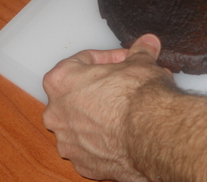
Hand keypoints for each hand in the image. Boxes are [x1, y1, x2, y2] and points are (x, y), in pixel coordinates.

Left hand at [42, 34, 174, 180]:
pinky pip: (92, 146)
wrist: (150, 134)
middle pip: (79, 92)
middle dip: (104, 86)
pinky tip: (127, 132)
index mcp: (62, 80)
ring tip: (131, 109)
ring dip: (104, 114)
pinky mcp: (83, 163)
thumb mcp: (141, 63)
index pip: (83, 60)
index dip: (109, 57)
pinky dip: (106, 139)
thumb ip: (140, 52)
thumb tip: (147, 44)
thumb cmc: (137, 96)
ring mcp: (68, 141)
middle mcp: (57, 111)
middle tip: (128, 83)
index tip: (126, 59)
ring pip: (84, 122)